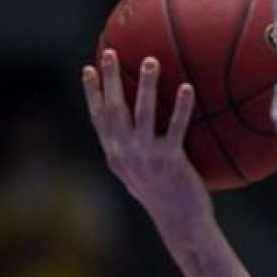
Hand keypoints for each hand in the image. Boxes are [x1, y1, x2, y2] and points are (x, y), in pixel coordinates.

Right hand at [82, 50, 212, 236]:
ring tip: (151, 61)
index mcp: (115, 155)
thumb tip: (135, 132)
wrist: (180, 223)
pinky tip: (187, 88)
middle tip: (111, 52)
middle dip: (111, 79)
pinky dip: (181, 107)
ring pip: (142, 113)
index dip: (92, 93)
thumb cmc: (163, 198)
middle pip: (114, 109)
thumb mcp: (139, 176)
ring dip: (146, 85)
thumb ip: (132, 153)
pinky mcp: (170, 161)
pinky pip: (176, 128)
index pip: (98, 119)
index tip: (89, 69)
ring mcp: (146, 157)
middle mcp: (125, 154)